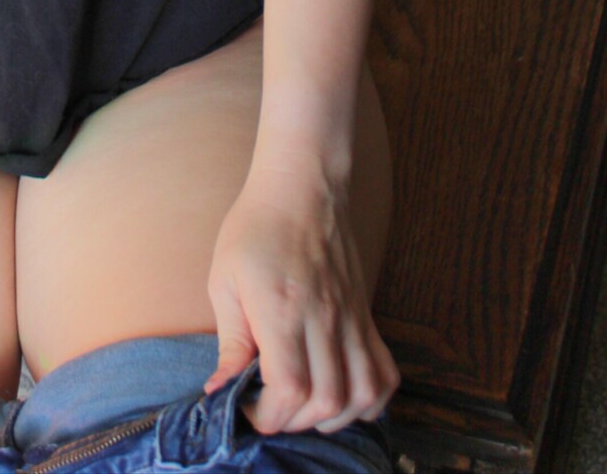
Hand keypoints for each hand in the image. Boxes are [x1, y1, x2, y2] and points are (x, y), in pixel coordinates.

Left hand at [202, 158, 398, 437]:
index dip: (267, 415)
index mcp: (282, 309)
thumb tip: (220, 390)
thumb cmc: (255, 228)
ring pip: (362, 394)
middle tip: (269, 404)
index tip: (247, 408)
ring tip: (304, 405)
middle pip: (327, 401)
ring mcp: (352, 318)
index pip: (289, 388)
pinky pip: (385, 373)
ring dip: (334, 416)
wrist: (303, 186)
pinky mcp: (366, 316)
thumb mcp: (224, 280)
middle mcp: (324, 319)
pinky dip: (370, 399)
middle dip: (294, 420)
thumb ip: (229, 341)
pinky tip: (343, 395)